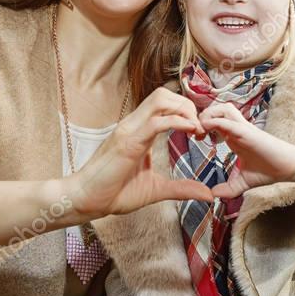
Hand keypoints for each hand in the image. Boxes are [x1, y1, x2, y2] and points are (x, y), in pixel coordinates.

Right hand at [68, 88, 213, 217]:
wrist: (86, 201)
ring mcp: (129, 130)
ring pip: (160, 99)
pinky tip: (189, 132)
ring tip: (195, 129)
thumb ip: (182, 188)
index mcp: (140, 131)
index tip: (200, 131)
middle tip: (200, 129)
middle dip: (188, 106)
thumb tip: (208, 194)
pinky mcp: (127, 142)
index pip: (165, 104)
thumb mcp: (157, 189)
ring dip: (184, 110)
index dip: (187, 111)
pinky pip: (155, 121)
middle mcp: (134, 125)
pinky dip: (177, 122)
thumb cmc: (114, 193)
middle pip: (165, 94)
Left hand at [199, 103, 294, 198]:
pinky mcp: (248, 132)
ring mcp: (243, 129)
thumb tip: (212, 195)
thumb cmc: (268, 171)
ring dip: (209, 115)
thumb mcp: (242, 182)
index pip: (215, 120)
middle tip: (197, 133)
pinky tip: (207, 130)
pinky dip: (216, 122)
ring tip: (202, 129)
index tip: (197, 138)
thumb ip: (227, 188)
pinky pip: (229, 121)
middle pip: (217, 109)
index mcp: (234, 137)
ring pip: (223, 108)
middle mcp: (237, 129)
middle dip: (203, 116)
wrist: (287, 169)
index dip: (202, 125)